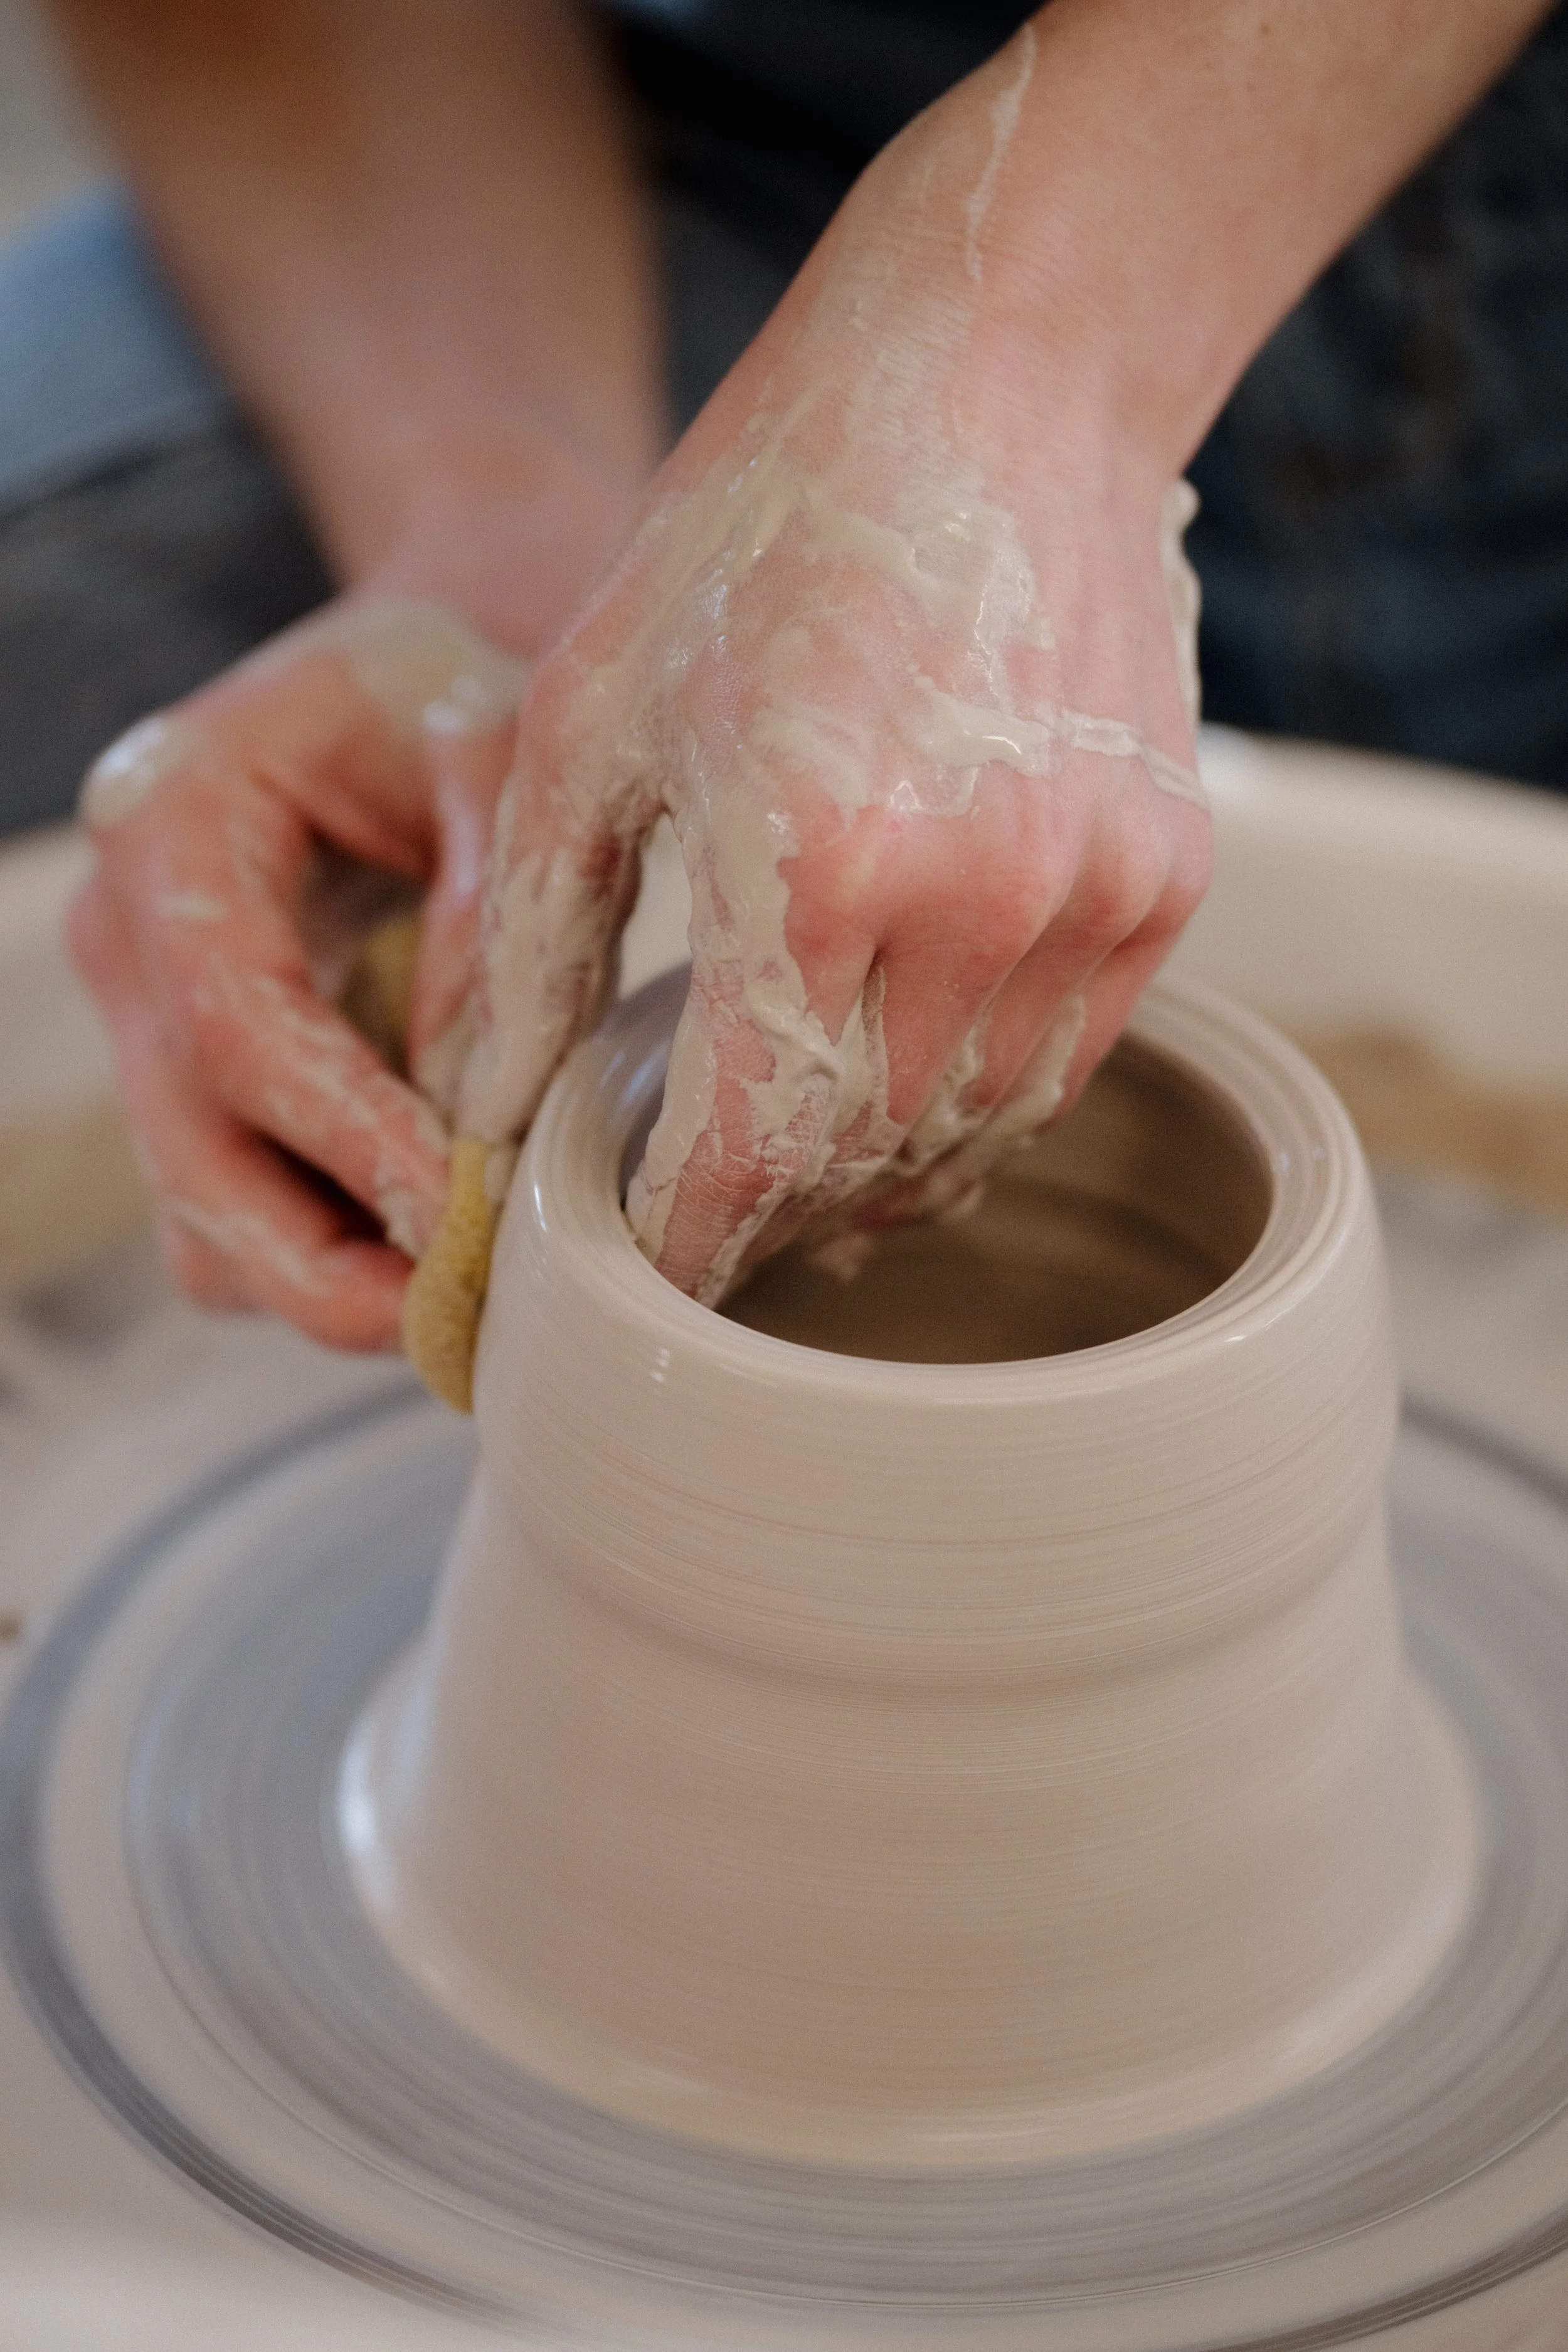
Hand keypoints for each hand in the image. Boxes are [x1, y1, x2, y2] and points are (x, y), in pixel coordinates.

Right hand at [68, 594, 527, 1346]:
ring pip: (203, 1225)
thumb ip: (492, 906)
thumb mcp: (485, 746)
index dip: (351, 1140)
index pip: (239, 1030)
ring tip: (470, 1290)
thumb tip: (488, 1105)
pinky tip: (432, 1245)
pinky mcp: (186, 1092)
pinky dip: (326, 1261)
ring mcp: (141, 1031)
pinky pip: (230, 1226)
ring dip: (330, 1284)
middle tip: (469, 1315)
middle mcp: (124, 944)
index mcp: (168, 830)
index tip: (468, 1209)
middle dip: (330, 1268)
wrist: (385, 694)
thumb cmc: (432, 703)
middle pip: (194, 1164)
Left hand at [454, 54, 1210, 1307]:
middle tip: (712, 1238)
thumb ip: (532, 934)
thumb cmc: (763, 525)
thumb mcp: (591, 713)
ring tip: (809, 1185)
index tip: (647, 1280)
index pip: (751, 1152)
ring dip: (884, 1177)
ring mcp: (1093, 895)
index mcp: (814, 865)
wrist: (1003, 373)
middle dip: (778, 1221)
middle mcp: (977, 903)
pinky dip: (981, 1102)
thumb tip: (487, 1109)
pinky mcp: (1166, 874)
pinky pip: (1067, 1059)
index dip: (692, 1242)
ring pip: (978, 1129)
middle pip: (866, 1159)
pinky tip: (915, 1089)